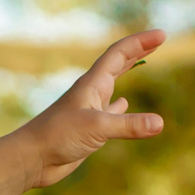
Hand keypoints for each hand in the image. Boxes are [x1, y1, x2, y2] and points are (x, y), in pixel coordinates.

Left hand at [19, 29, 166, 187]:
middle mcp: (91, 94)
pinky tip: (124, 105)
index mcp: (92, 84)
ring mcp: (89, 111)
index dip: (140, 42)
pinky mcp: (88, 130)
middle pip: (118, 64)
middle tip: (158, 39)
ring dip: (127, 73)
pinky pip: (109, 112)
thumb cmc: (57, 136)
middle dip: (138, 51)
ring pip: (113, 86)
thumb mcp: (96, 128)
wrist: (32, 159)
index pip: (119, 54)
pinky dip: (120, 107)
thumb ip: (128, 125)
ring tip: (140, 62)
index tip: (162, 35)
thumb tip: (159, 123)